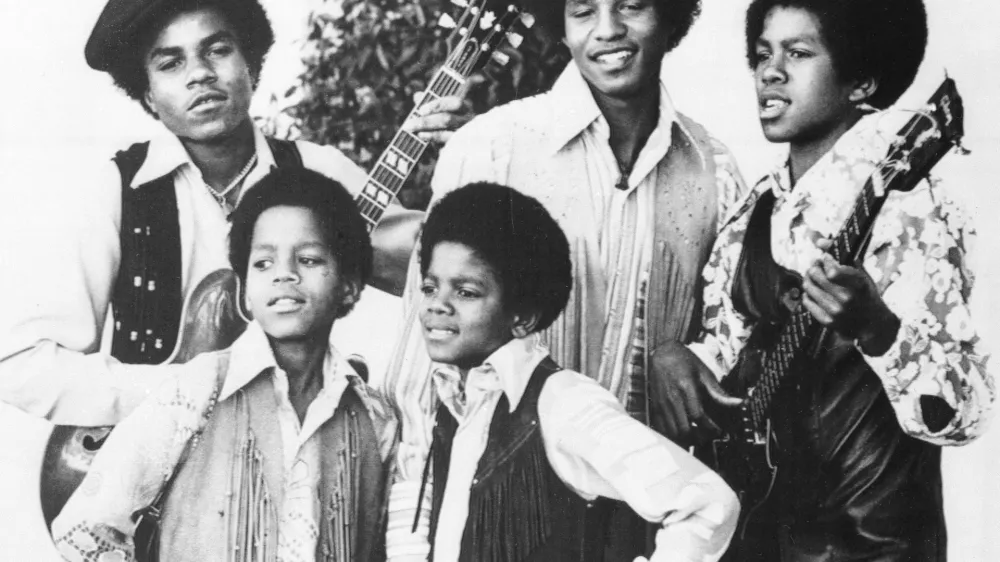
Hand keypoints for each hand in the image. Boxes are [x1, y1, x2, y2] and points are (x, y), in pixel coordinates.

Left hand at [402, 94, 473, 144]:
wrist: (473, 141)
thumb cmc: (455, 119)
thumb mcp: (445, 109)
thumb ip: (431, 102)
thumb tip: (417, 96)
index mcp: (465, 108)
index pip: (455, 103)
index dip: (437, 105)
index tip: (421, 110)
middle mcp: (468, 122)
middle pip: (447, 120)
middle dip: (425, 122)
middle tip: (407, 125)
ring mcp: (467, 136)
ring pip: (448, 136)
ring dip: (430, 135)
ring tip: (417, 134)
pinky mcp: (463, 149)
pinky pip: (449, 149)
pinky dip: (437, 147)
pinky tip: (427, 145)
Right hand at [648, 340, 742, 445]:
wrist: (662, 353)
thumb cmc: (685, 361)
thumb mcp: (705, 373)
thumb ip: (719, 392)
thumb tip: (738, 403)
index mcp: (686, 388)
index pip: (698, 417)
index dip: (710, 428)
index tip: (718, 431)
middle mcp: (672, 398)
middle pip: (684, 429)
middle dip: (699, 437)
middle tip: (708, 435)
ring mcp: (661, 403)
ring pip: (673, 433)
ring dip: (686, 439)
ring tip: (696, 436)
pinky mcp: (655, 406)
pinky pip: (662, 429)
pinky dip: (673, 435)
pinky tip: (682, 432)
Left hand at [801, 240, 899, 355]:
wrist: (872, 324)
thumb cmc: (865, 293)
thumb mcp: (860, 272)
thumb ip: (840, 254)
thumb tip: (819, 241)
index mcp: (859, 284)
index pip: (831, 270)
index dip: (825, 260)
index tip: (826, 258)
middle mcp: (847, 298)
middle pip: (815, 275)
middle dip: (814, 266)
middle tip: (816, 265)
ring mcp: (836, 311)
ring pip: (808, 287)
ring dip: (808, 279)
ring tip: (814, 277)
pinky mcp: (828, 321)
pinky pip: (806, 301)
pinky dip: (808, 293)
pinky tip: (814, 291)